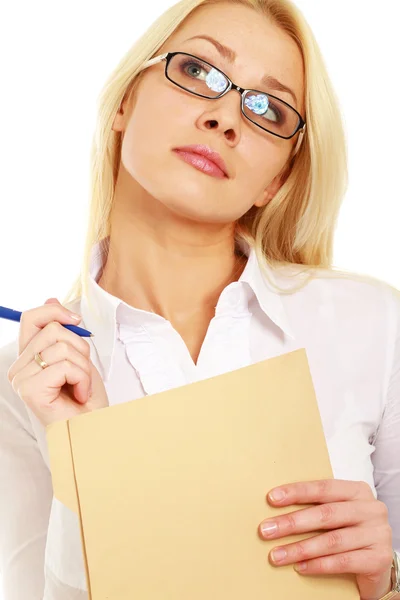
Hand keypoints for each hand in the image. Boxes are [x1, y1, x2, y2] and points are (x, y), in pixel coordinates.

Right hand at [7, 298, 108, 426]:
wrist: (94, 427)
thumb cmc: (86, 397)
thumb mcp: (78, 355)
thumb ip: (62, 330)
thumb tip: (51, 298)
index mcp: (28, 356)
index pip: (31, 317)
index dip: (55, 311)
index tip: (76, 320)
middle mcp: (19, 367)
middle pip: (52, 329)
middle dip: (79, 347)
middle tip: (81, 372)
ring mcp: (21, 379)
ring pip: (61, 347)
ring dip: (83, 366)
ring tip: (81, 385)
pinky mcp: (30, 390)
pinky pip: (64, 365)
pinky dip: (82, 378)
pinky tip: (80, 394)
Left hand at [258, 479, 393, 599]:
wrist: (376, 562)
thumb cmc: (349, 531)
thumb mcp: (337, 513)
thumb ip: (316, 507)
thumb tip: (275, 508)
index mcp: (358, 491)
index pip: (324, 487)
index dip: (297, 492)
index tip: (271, 498)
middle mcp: (371, 509)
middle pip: (326, 514)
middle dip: (292, 522)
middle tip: (266, 530)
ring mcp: (378, 534)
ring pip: (332, 540)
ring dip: (300, 548)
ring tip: (277, 555)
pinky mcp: (379, 559)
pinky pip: (343, 562)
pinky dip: (318, 565)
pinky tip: (299, 567)